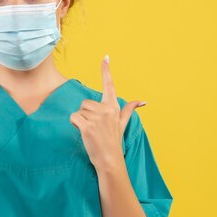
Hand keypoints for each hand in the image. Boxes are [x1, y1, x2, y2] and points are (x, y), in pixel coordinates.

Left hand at [69, 55, 146, 169]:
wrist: (110, 160)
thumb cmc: (114, 140)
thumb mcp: (123, 123)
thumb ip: (130, 109)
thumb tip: (143, 101)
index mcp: (114, 107)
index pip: (109, 85)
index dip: (106, 70)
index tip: (105, 57)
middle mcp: (106, 109)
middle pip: (85, 102)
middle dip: (86, 114)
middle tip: (94, 127)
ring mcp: (97, 118)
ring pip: (79, 110)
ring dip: (81, 120)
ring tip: (91, 131)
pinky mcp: (86, 126)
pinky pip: (74, 117)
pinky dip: (75, 124)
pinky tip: (84, 132)